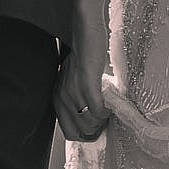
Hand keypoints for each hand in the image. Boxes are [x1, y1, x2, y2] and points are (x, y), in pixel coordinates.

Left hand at [55, 10, 110, 142]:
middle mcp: (62, 98)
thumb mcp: (73, 82)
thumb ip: (77, 98)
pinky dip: (107, 112)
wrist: (85, 33)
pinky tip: (111, 103)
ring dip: (104, 121)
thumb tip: (93, 117)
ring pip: (91, 123)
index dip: (86, 135)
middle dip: (97, 130)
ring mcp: (74, 92)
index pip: (69, 133)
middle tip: (108, 120)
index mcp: (57, 99)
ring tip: (110, 110)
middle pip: (81, 132)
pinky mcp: (87, 84)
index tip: (99, 129)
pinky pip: (99, 110)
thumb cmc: (83, 56)